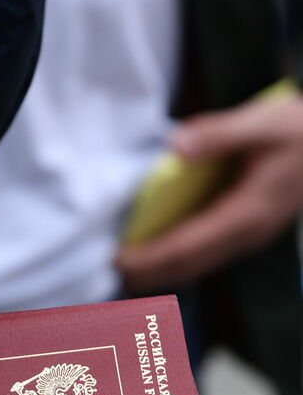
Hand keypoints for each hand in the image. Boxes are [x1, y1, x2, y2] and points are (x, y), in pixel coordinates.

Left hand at [116, 94, 302, 290]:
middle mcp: (247, 233)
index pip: (188, 246)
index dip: (150, 257)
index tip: (118, 260)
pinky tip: (157, 253)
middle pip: (189, 265)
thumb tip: (176, 145)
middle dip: (149, 273)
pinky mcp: (248, 228)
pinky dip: (178, 258)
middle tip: (110, 271)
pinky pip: (207, 252)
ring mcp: (249, 234)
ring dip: (161, 270)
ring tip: (126, 269)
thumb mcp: (264, 121)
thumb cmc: (302, 130)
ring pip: (199, 263)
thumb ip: (220, 134)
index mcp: (247, 214)